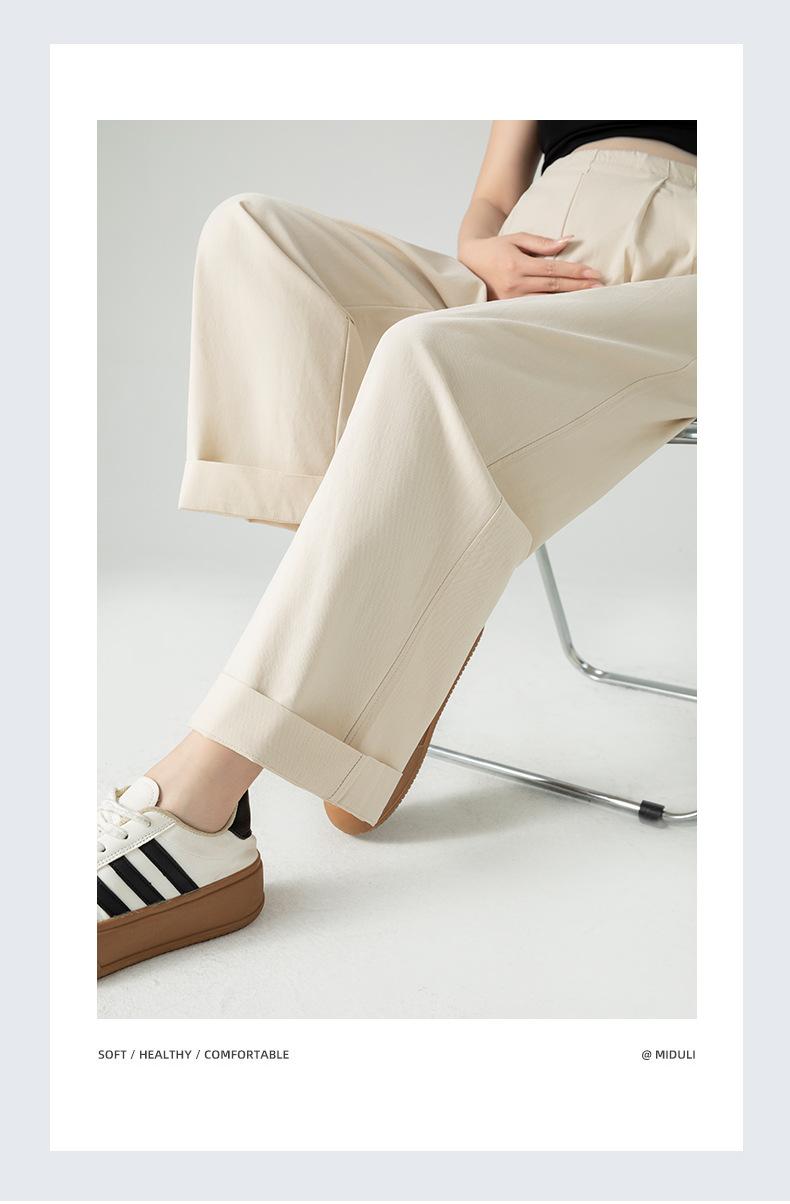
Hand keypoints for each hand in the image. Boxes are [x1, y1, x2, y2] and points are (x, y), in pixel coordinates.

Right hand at [459, 232, 604, 300]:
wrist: (469, 263)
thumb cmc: (495, 248)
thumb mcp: (517, 238)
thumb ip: (542, 242)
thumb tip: (568, 241)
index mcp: (517, 264)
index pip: (553, 269)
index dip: (575, 272)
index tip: (594, 274)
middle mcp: (514, 284)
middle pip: (554, 287)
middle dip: (579, 287)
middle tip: (601, 288)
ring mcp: (511, 299)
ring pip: (547, 301)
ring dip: (569, 301)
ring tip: (590, 301)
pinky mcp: (508, 309)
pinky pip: (535, 309)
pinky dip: (553, 309)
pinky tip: (568, 310)